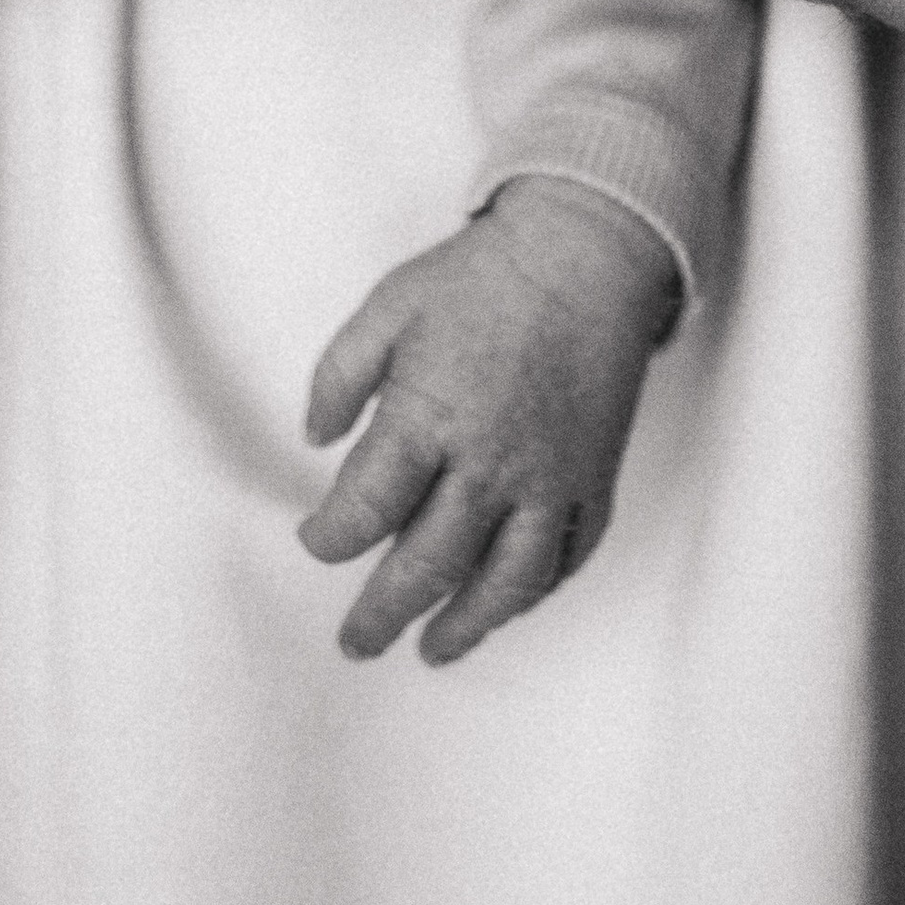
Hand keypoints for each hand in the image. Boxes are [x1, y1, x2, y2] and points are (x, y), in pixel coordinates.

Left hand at [296, 173, 682, 664]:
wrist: (584, 255)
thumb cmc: (482, 275)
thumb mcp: (388, 306)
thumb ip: (340, 376)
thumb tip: (313, 438)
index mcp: (427, 418)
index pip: (363, 510)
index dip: (329, 537)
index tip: (317, 540)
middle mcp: (487, 464)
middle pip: (425, 566)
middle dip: (381, 613)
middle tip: (355, 642)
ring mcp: (547, 481)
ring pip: (502, 584)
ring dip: (461, 627)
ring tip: (429, 649)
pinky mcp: (591, 483)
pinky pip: (561, 561)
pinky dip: (529, 595)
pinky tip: (501, 606)